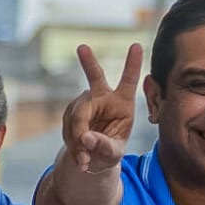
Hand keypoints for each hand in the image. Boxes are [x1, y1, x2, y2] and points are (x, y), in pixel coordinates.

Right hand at [62, 43, 141, 173]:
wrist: (91, 159)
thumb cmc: (109, 153)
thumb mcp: (113, 154)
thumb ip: (104, 146)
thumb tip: (86, 138)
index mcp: (123, 103)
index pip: (129, 81)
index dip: (133, 64)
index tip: (137, 45)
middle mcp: (104, 98)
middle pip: (95, 78)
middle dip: (89, 63)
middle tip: (83, 48)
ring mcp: (85, 103)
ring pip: (78, 114)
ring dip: (78, 138)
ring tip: (85, 158)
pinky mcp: (71, 111)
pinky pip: (68, 126)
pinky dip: (72, 143)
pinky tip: (79, 154)